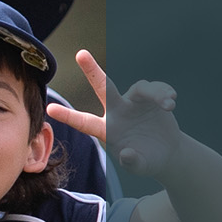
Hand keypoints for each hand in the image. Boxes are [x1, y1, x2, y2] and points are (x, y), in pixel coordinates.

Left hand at [47, 50, 180, 177]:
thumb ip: (132, 163)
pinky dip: (165, 92)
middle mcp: (118, 111)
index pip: (85, 122)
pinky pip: (157, 88)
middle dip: (92, 70)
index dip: (69, 116)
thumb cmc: (147, 160)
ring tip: (168, 104)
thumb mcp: (140, 167)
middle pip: (103, 87)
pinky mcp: (151, 97)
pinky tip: (171, 101)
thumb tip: (127, 154)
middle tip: (80, 54)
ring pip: (141, 88)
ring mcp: (134, 102)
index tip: (49, 110)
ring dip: (156, 93)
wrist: (167, 153)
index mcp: (108, 129)